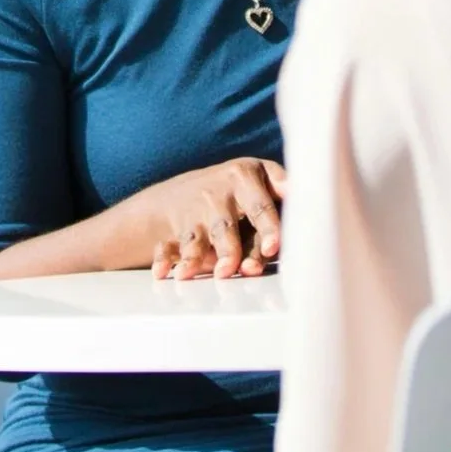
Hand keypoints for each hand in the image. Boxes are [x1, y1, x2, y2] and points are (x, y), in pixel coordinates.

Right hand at [126, 158, 285, 280]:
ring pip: (195, 237)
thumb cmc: (239, 195)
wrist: (187, 190)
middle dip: (229, 249)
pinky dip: (163, 258)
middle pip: (225, 225)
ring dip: (193, 257)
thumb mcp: (262, 183)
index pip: (260, 206)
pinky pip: (167, 244)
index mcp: (246, 176)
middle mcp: (218, 191)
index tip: (273, 248)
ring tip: (190, 275)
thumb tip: (289, 236)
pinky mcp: (174, 226)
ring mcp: (193, 208)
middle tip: (233, 270)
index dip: (268, 228)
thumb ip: (280, 207)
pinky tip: (161, 272)